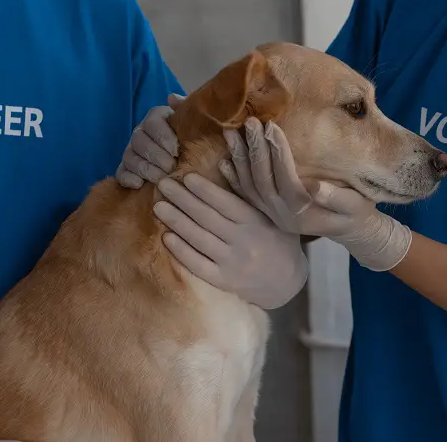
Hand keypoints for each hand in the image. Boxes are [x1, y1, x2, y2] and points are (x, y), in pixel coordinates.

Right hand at [116, 94, 184, 188]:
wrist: (186, 153)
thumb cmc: (191, 135)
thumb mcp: (193, 121)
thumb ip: (186, 108)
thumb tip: (172, 98)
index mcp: (156, 118)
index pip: (153, 123)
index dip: (163, 137)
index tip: (177, 150)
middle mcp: (140, 132)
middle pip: (140, 142)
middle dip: (156, 156)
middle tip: (172, 167)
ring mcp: (131, 150)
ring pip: (130, 158)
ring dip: (145, 169)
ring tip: (162, 178)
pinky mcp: (126, 168)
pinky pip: (120, 173)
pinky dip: (127, 179)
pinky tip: (139, 185)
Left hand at [153, 173, 307, 308]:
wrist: (286, 282)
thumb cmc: (278, 241)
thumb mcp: (272, 215)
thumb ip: (247, 193)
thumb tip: (221, 165)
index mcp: (256, 223)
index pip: (226, 204)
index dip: (205, 190)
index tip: (187, 177)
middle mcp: (243, 242)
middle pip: (207, 218)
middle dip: (183, 200)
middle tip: (163, 185)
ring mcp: (232, 263)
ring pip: (199, 239)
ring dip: (177, 221)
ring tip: (159, 207)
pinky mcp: (223, 281)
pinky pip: (197, 264)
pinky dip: (181, 251)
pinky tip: (167, 237)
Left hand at [222, 118, 411, 271]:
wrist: (349, 231)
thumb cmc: (356, 213)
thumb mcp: (354, 206)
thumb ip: (337, 198)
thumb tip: (316, 186)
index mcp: (302, 211)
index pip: (285, 177)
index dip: (277, 151)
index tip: (271, 125)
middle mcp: (282, 214)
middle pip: (262, 179)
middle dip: (255, 149)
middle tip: (248, 122)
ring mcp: (272, 215)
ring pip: (249, 186)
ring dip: (239, 159)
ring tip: (230, 133)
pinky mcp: (267, 212)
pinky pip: (246, 195)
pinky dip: (235, 177)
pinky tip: (225, 160)